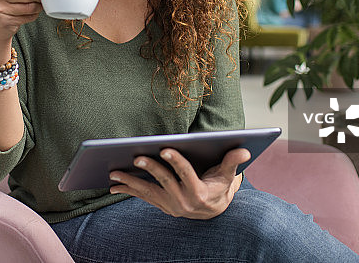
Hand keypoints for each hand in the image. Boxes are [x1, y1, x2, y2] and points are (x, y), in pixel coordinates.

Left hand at [108, 147, 249, 219]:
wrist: (213, 211)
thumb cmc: (219, 186)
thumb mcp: (228, 176)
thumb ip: (233, 161)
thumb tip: (245, 148)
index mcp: (199, 192)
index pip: (186, 174)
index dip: (176, 161)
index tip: (165, 149)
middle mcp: (183, 202)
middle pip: (165, 182)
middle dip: (150, 169)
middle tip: (136, 156)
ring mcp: (171, 206)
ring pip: (149, 192)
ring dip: (131, 182)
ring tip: (114, 174)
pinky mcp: (161, 206)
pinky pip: (143, 198)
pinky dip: (128, 191)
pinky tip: (113, 186)